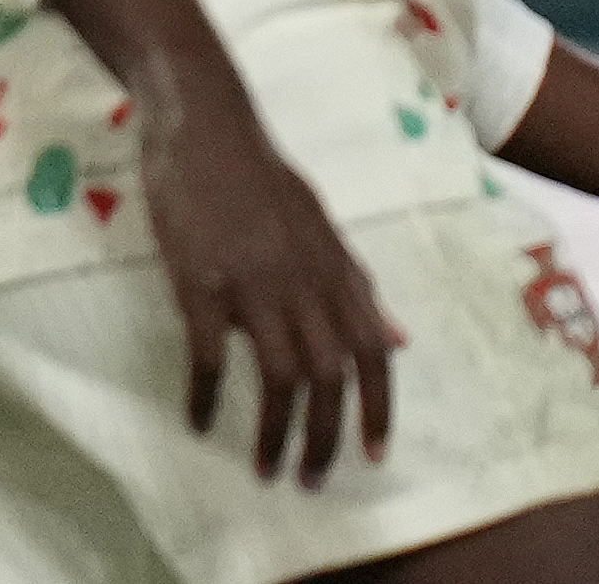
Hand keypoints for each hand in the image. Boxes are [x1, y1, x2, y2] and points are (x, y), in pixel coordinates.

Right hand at [135, 103, 405, 485]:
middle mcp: (304, 280)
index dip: (379, 408)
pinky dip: (207, 396)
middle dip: (326, 439)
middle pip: (331, 377)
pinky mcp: (202, 282)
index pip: (373, 352)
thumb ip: (357, 286)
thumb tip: (399, 340)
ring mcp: (253, 282)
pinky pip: (211, 356)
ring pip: (281, 377)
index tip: (373, 455)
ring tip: (264, 468)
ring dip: (275, 432)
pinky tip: (199, 420)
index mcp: (335, 268)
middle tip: (311, 480)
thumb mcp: (321, 226)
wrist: (204, 120)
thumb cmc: (258, 173)